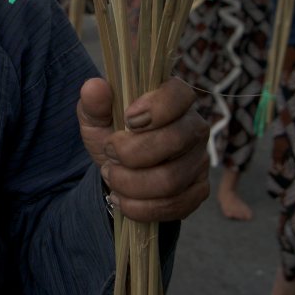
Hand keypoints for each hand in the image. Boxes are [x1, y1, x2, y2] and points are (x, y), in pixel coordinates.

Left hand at [77, 77, 208, 222]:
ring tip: (111, 176)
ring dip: (130, 183)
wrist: (119, 169)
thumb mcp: (96, 117)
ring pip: (171, 179)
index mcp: (174, 98)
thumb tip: (94, 86)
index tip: (127, 120)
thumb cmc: (111, 134)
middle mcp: (194, 127)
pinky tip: (122, 199)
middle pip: (174, 141)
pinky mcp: (199, 190)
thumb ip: (94, 102)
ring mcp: (200, 160)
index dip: (155, 108)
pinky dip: (141, 207)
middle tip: (108, 154)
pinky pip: (175, 205)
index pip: (180, 94)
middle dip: (131, 153)